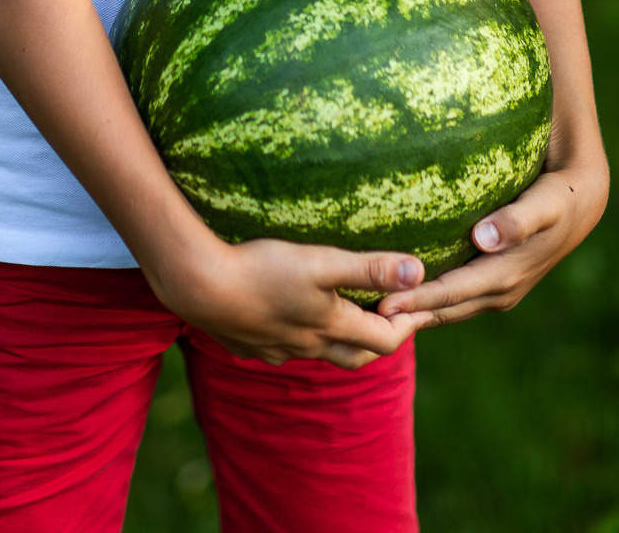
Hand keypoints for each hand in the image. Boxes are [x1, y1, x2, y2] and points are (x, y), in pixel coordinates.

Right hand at [153, 235, 425, 367]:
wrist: (200, 286)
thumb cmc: (263, 270)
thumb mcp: (322, 263)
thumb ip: (369, 268)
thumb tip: (418, 273)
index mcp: (330, 327)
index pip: (384, 340)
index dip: (406, 324)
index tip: (419, 305)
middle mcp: (308, 347)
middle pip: (355, 356)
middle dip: (378, 340)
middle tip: (390, 318)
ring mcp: (277, 350)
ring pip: (318, 353)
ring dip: (337, 339)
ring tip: (342, 316)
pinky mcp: (249, 345)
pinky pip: (283, 350)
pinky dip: (297, 338)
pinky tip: (287, 320)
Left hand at [376, 156, 609, 330]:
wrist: (580, 204)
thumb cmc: (557, 198)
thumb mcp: (543, 204)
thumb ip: (514, 221)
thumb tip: (482, 238)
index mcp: (505, 277)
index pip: (449, 294)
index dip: (416, 302)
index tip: (382, 305)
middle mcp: (498, 291)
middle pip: (442, 310)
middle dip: (405, 317)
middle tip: (361, 319)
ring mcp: (495, 291)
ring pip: (446, 310)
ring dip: (413, 315)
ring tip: (370, 317)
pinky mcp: (491, 283)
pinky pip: (453, 298)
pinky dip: (427, 302)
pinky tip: (399, 298)